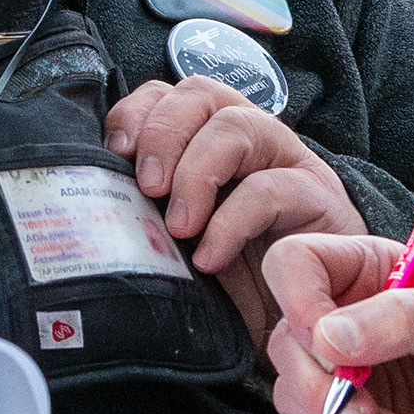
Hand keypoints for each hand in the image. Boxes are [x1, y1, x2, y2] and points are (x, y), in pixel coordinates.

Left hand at [106, 77, 366, 340]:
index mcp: (210, 140)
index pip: (168, 94)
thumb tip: (93, 208)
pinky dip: (231, 221)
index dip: (136, 112)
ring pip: (237, 125)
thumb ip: (147, 216)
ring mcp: (287, 162)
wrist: (307, 320)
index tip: (114, 154)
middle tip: (148, 188)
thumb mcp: (181, 244)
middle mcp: (250, 138)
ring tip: (178, 227)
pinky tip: (210, 257)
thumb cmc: (241, 282)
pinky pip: (271, 188)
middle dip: (164, 133)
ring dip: (196, 172)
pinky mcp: (320, 198)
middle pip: (201, 94)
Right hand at [261, 230, 413, 413]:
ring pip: (291, 395)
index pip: (294, 264)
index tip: (331, 341)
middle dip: (321, 384)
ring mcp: (342, 376)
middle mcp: (344, 319)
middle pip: (284, 341)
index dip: (299, 301)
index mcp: (366, 272)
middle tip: (367, 409)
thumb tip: (333, 335)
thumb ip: (404, 316)